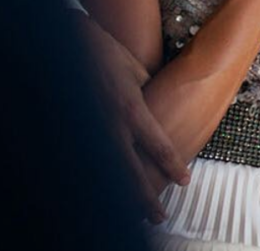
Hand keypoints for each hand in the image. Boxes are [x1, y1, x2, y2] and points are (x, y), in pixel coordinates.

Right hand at [76, 14, 189, 221]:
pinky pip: (95, 160)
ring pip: (111, 170)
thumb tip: (163, 113)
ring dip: (125, 193)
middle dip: (146, 195)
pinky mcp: (80, 130)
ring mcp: (93, 129)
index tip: (184, 181)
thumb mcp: (138, 74)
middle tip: (160, 215)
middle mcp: (112, 124)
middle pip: (132, 170)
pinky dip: (105, 178)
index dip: (172, 165)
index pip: (158, 144)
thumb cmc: (110, 55)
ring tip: (137, 212)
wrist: (75, 44)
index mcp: (132, 109)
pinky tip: (114, 192)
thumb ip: (152, 96)